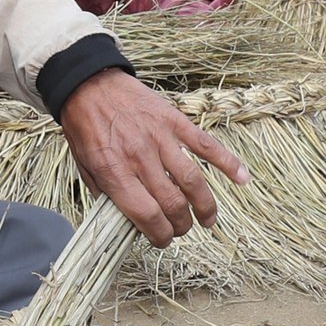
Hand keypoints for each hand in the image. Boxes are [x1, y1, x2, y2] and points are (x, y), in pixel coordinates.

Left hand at [58, 68, 247, 247]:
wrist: (88, 84)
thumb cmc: (84, 128)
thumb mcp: (83, 166)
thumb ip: (107, 195)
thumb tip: (129, 221)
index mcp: (114, 171)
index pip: (147, 216)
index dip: (159, 236)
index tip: (162, 240)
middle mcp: (140, 157)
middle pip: (173, 204)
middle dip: (181, 225)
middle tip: (180, 229)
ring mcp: (160, 138)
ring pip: (193, 181)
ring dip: (205, 207)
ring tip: (207, 220)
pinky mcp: (174, 121)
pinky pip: (205, 145)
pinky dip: (228, 162)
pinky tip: (242, 179)